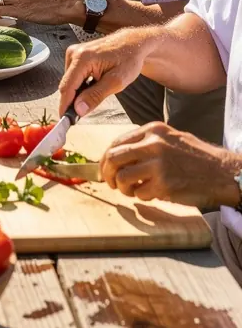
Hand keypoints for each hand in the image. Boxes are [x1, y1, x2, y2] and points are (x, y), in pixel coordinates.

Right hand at [58, 28, 158, 116]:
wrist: (133, 43)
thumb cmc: (128, 58)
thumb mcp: (116, 81)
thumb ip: (95, 96)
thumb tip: (79, 109)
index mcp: (82, 58)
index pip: (67, 87)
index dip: (65, 105)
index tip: (66, 120)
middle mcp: (74, 53)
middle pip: (67, 85)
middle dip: (74, 100)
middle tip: (88, 110)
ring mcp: (74, 53)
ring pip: (70, 82)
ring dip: (79, 91)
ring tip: (98, 90)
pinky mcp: (76, 55)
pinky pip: (73, 76)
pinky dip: (81, 84)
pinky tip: (94, 83)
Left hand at [100, 122, 240, 207]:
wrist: (222, 172)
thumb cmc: (195, 157)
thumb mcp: (169, 138)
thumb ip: (145, 142)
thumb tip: (118, 154)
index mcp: (152, 130)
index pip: (116, 143)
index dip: (105, 158)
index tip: (105, 168)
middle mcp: (153, 144)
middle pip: (113, 158)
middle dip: (107, 174)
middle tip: (111, 182)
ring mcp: (158, 164)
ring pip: (122, 178)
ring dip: (123, 188)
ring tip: (132, 190)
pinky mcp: (164, 184)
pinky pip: (139, 193)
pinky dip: (141, 197)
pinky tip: (152, 194)